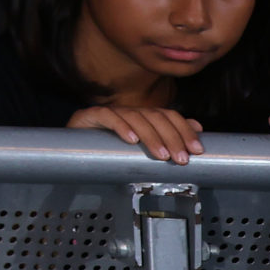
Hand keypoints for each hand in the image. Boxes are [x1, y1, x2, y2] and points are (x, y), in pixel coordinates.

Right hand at [71, 104, 204, 164]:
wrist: (72, 151)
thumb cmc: (109, 151)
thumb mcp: (142, 147)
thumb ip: (168, 135)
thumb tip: (197, 126)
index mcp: (140, 116)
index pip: (167, 115)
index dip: (184, 130)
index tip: (197, 150)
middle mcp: (126, 110)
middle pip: (154, 116)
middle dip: (171, 138)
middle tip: (181, 158)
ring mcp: (108, 112)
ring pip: (134, 117)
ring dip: (151, 137)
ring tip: (161, 156)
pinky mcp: (88, 116)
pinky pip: (107, 116)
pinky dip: (121, 127)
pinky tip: (131, 140)